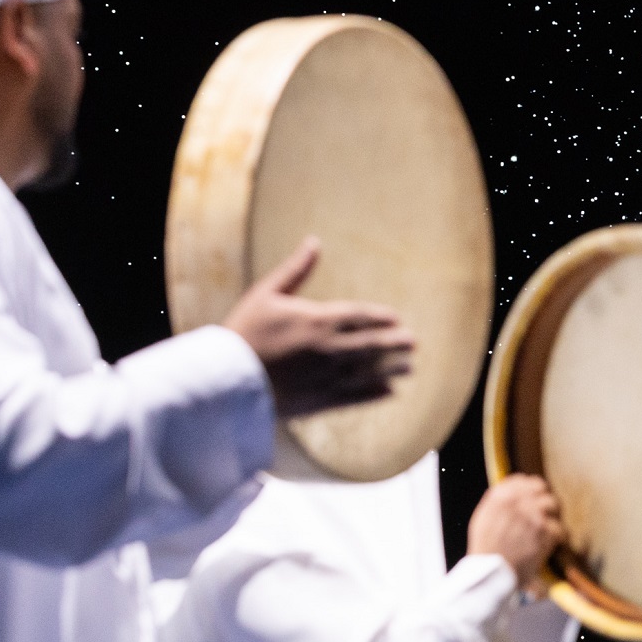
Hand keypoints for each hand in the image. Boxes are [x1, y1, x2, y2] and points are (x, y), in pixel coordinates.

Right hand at [222, 237, 413, 418]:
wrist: (227, 380)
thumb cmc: (243, 332)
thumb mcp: (266, 293)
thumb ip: (295, 270)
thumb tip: (313, 241)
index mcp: (319, 320)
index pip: (361, 316)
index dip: (381, 318)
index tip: (396, 319)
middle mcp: (330, 348)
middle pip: (373, 344)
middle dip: (394, 343)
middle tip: (413, 342)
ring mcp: (328, 376)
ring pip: (370, 372)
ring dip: (392, 369)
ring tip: (409, 367)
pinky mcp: (321, 400)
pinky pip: (357, 397)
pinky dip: (375, 394)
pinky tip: (390, 392)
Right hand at [468, 475, 562, 590]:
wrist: (491, 574)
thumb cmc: (485, 551)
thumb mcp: (482, 520)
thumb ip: (498, 503)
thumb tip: (514, 491)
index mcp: (499, 497)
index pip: (522, 480)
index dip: (531, 488)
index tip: (535, 495)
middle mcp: (517, 501)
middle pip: (541, 487)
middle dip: (544, 498)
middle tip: (546, 510)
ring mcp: (533, 515)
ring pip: (553, 503)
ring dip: (553, 515)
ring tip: (549, 526)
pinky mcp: (545, 531)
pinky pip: (559, 527)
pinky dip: (556, 537)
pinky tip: (550, 543)